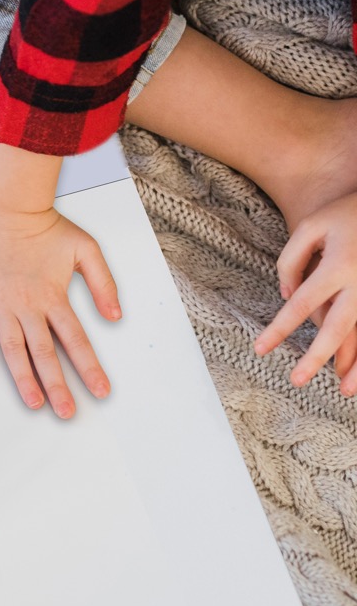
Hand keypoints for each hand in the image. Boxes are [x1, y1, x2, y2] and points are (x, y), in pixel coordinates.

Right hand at [0, 204, 120, 417]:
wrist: (8, 208)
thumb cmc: (46, 227)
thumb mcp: (86, 250)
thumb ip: (103, 284)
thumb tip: (116, 316)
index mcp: (55, 297)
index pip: (76, 341)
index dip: (89, 369)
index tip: (100, 392)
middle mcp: (28, 306)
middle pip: (45, 354)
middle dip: (58, 386)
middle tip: (67, 412)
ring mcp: (1, 304)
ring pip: (13, 349)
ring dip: (23, 378)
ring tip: (33, 402)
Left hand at [255, 191, 356, 393]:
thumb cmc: (344, 213)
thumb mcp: (310, 227)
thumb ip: (291, 261)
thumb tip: (286, 296)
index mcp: (338, 266)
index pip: (301, 306)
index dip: (279, 329)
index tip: (260, 350)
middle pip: (337, 327)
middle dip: (317, 357)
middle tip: (297, 381)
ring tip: (345, 392)